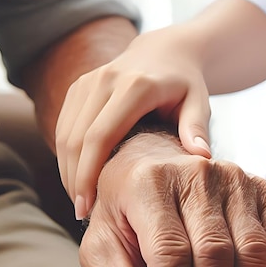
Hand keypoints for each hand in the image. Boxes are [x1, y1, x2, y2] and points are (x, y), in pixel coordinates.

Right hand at [55, 27, 213, 219]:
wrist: (166, 53)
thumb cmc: (186, 85)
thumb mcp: (199, 102)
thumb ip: (198, 128)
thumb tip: (202, 157)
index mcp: (134, 86)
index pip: (99, 136)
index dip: (88, 174)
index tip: (87, 206)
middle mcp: (104, 80)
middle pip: (75, 138)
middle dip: (74, 179)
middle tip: (82, 213)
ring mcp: (87, 81)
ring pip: (64, 134)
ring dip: (67, 170)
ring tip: (80, 202)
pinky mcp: (78, 87)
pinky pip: (63, 126)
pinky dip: (66, 155)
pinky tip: (78, 180)